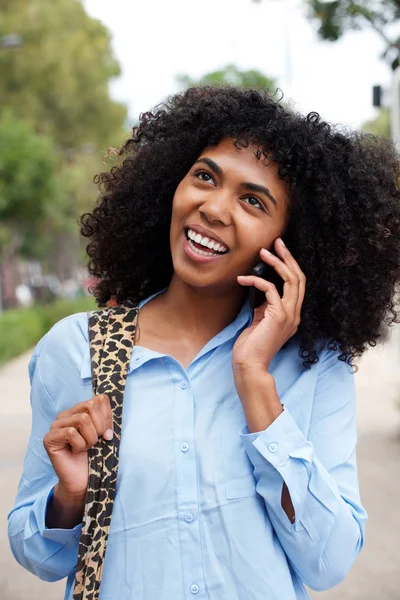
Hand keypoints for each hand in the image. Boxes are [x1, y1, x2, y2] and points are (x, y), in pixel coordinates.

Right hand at [43, 394, 112, 496]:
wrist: (83, 480)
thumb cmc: (95, 456)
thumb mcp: (105, 434)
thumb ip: (106, 419)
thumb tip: (105, 411)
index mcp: (80, 410)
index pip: (99, 399)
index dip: (108, 417)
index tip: (108, 434)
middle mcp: (66, 414)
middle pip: (90, 406)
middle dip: (100, 427)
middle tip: (96, 442)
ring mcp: (56, 425)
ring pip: (82, 419)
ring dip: (90, 438)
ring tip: (86, 447)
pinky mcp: (49, 438)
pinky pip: (71, 432)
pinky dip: (80, 445)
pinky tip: (76, 451)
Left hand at [232, 238, 305, 374]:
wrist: (249, 365)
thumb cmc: (250, 346)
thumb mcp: (259, 322)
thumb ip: (264, 307)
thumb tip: (261, 292)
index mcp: (292, 315)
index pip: (297, 284)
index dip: (290, 265)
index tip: (279, 251)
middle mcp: (295, 314)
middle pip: (299, 278)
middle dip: (288, 257)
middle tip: (277, 241)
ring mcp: (289, 315)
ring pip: (291, 280)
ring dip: (277, 263)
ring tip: (263, 251)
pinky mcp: (278, 317)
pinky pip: (270, 289)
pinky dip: (256, 281)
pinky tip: (242, 279)